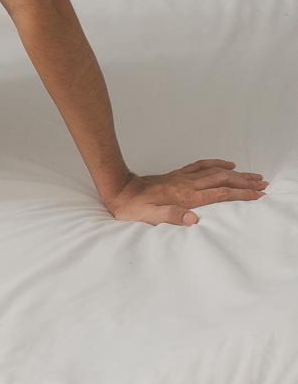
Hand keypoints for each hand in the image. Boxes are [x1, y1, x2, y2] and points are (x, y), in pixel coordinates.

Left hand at [105, 159, 267, 225]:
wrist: (119, 189)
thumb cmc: (134, 207)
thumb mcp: (150, 217)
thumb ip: (172, 216)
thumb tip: (194, 220)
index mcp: (185, 196)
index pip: (219, 194)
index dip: (240, 194)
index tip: (258, 194)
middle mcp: (187, 184)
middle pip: (223, 180)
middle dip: (244, 182)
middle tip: (263, 183)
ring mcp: (183, 177)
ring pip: (215, 172)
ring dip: (235, 173)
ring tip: (252, 174)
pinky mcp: (178, 174)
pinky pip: (201, 166)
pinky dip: (216, 163)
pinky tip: (226, 164)